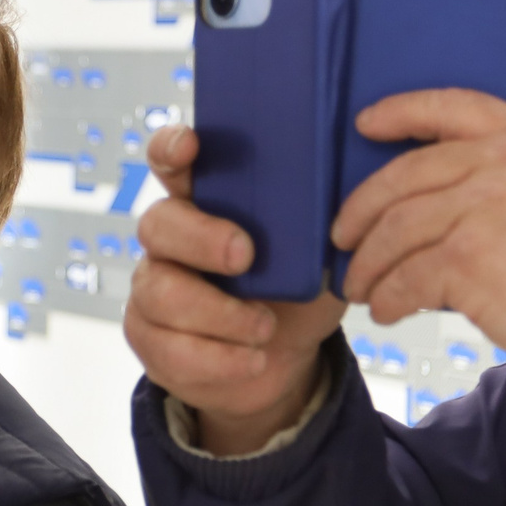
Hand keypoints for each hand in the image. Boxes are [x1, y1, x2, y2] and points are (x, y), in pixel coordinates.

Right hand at [126, 126, 344, 455]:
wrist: (283, 358)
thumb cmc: (297, 289)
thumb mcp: (318, 251)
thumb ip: (317, 217)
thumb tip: (354, 187)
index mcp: (205, 199)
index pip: (172, 160)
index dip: (172, 148)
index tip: (191, 146)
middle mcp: (171, 238)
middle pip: (158, 224)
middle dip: (202, 239)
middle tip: (245, 257)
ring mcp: (155, 287)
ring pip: (161, 293)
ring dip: (221, 315)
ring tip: (265, 328)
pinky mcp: (151, 338)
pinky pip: (169, 348)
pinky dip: (219, 359)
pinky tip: (252, 359)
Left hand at [331, 91, 505, 380]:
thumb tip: (456, 194)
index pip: (452, 107)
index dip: (402, 112)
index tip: (366, 125)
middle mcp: (505, 161)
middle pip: (405, 175)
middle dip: (363, 209)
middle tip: (344, 236)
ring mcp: (484, 206)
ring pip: (397, 229)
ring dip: (369, 263)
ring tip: (361, 287)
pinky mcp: (468, 258)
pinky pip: (405, 276)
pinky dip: (387, 297)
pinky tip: (386, 311)